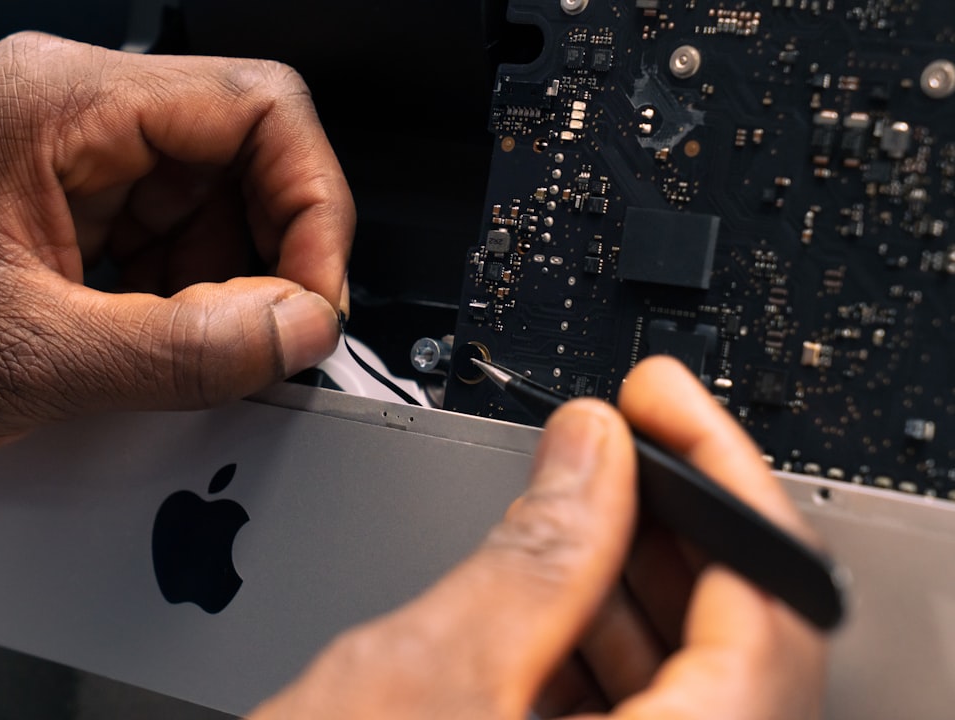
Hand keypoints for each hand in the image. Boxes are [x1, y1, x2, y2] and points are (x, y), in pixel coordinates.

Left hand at [0, 32, 353, 470]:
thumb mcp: (28, 354)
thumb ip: (183, 350)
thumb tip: (296, 331)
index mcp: (62, 103)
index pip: (258, 106)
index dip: (312, 202)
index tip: (316, 292)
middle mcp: (75, 119)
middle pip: (246, 159)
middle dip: (271, 256)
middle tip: (264, 338)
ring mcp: (72, 167)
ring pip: (217, 211)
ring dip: (228, 290)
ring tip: (191, 355)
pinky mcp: (69, 218)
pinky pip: (173, 248)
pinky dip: (189, 305)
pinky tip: (156, 348)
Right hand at [249, 357, 826, 718]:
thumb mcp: (422, 679)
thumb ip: (532, 554)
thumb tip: (592, 451)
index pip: (773, 614)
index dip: (728, 482)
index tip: (666, 406)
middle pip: (737, 643)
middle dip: (676, 520)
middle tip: (625, 439)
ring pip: (686, 678)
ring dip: (634, 577)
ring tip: (578, 499)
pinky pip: (630, 715)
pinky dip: (596, 642)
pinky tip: (547, 590)